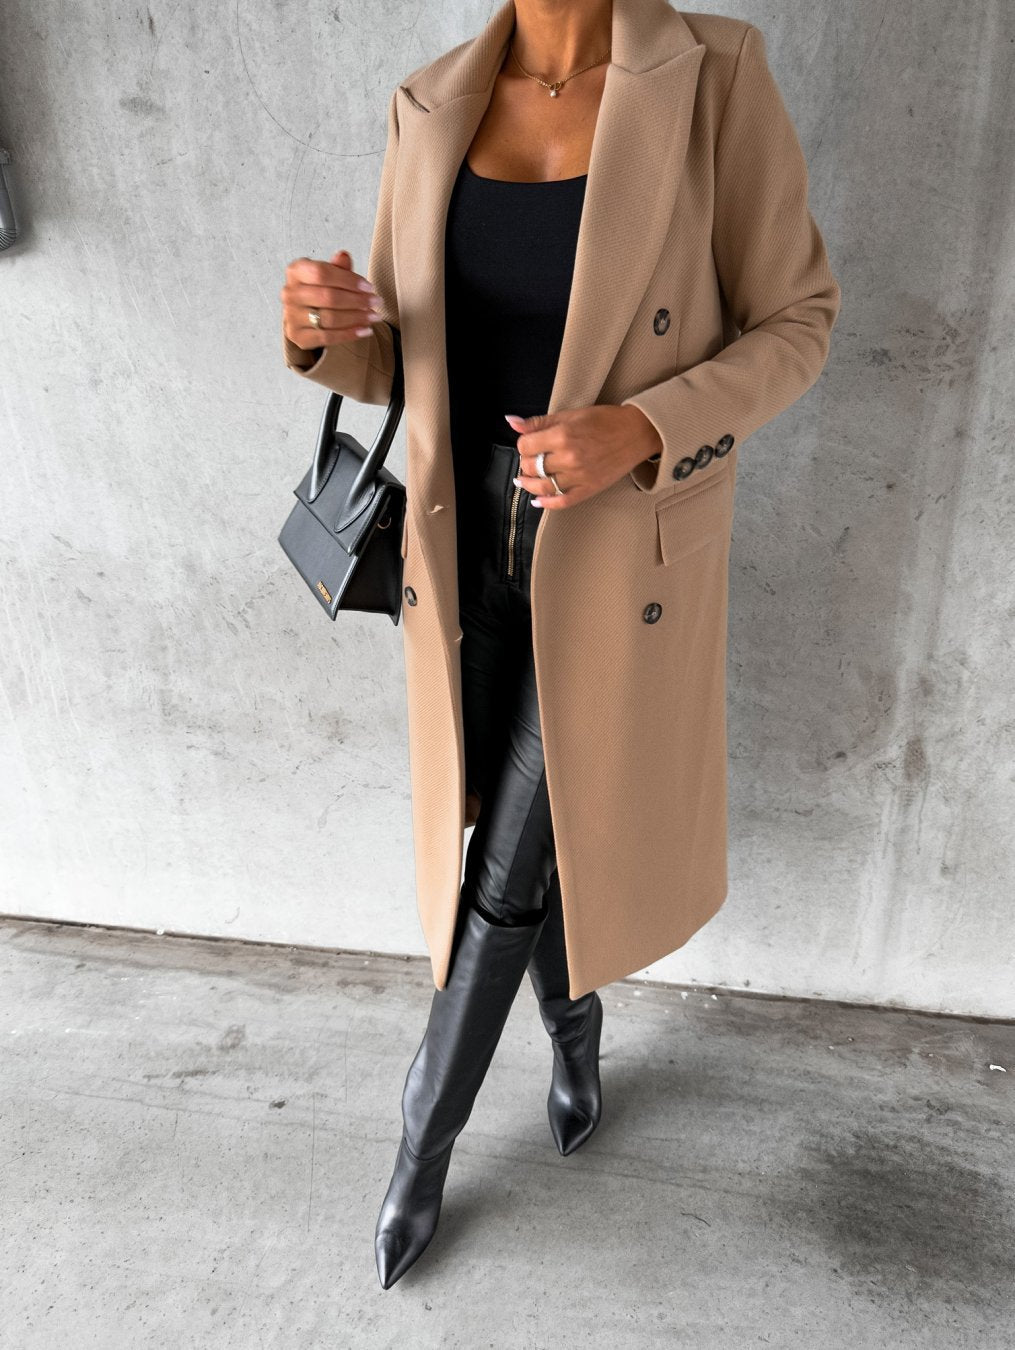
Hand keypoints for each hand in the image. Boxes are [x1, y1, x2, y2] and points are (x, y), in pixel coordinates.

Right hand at [281, 250, 382, 350]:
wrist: (304, 315)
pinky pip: (327, 337)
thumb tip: (343, 255)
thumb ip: (337, 268)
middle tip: (376, 303)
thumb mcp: (330, 275)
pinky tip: (366, 330)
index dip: (348, 280)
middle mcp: (289, 293)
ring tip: (374, 316)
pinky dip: (349, 334)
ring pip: (329, 318)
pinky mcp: (297, 336)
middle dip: (357, 300)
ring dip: (356, 318)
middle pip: (328, 297)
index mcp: (296, 271)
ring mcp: (291, 316)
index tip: (369, 287)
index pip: (322, 273)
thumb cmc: (320, 290)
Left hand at [506, 405, 663, 508]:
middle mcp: (569, 458)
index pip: (525, 446)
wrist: (636, 432)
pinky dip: (547, 503)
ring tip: (525, 480)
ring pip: (542, 486)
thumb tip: (511, 421)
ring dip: (529, 484)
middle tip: (530, 459)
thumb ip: (540, 421)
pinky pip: (562, 501)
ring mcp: (578, 476)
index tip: (528, 443)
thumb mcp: (571, 415)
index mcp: (562, 435)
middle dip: (526, 462)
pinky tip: (538, 501)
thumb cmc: (605, 421)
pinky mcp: (588, 489)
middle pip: (531, 466)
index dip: (523, 444)